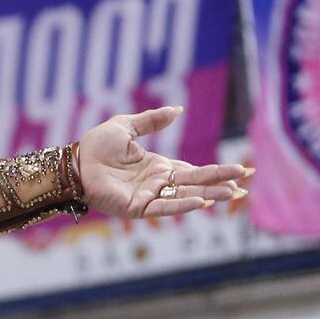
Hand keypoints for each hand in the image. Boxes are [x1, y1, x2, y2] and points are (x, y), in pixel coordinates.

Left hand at [75, 107, 248, 219]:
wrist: (73, 162)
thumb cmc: (94, 146)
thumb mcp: (126, 127)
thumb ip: (151, 120)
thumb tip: (177, 110)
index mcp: (157, 167)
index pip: (194, 171)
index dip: (217, 171)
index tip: (242, 171)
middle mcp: (157, 183)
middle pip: (195, 184)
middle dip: (220, 183)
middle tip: (246, 183)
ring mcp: (147, 197)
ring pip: (184, 197)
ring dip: (209, 195)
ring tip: (233, 194)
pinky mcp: (135, 207)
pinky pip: (162, 208)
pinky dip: (181, 205)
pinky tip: (201, 202)